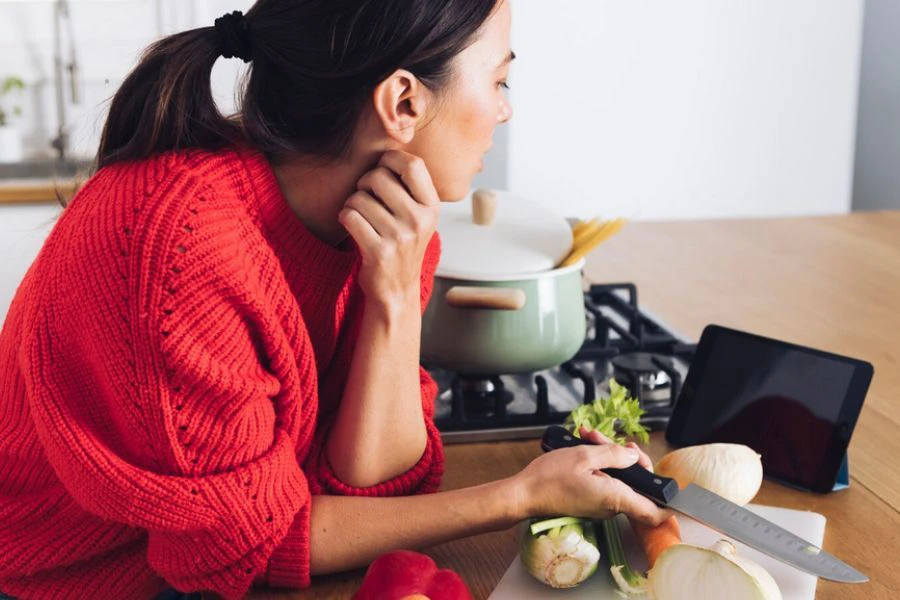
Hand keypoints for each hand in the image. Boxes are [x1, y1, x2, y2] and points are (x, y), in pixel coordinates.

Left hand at [339, 151, 439, 309]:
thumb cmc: (402, 245)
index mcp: (432, 207)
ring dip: (352, 204)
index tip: (381, 167)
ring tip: (361, 217)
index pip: (413, 164)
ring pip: (360, 197)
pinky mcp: (378, 251)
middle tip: (366, 196)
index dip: (390, 158)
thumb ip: (411, 188)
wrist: (396, 291)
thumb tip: (390, 145)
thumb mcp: (419, 217)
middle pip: (379, 177)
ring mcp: (400, 237)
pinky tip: (352, 226)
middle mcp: (420, 221)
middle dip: (364, 182)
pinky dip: (344, 217)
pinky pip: (349, 216)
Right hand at [512, 427, 671, 525]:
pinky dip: (597, 463)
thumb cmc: (549, 478)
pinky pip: (604, 480)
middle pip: (635, 482)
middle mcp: (611, 505)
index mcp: (615, 497)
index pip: (653, 512)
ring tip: (588, 437)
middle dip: (625, 456)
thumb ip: (613, 455)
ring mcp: (600, 504)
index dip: (669, 503)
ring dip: (607, 455)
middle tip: (606, 440)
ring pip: (618, 478)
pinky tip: (583, 446)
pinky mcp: (590, 500)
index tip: (676, 490)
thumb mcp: (584, 455)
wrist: (524, 493)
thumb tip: (632, 455)